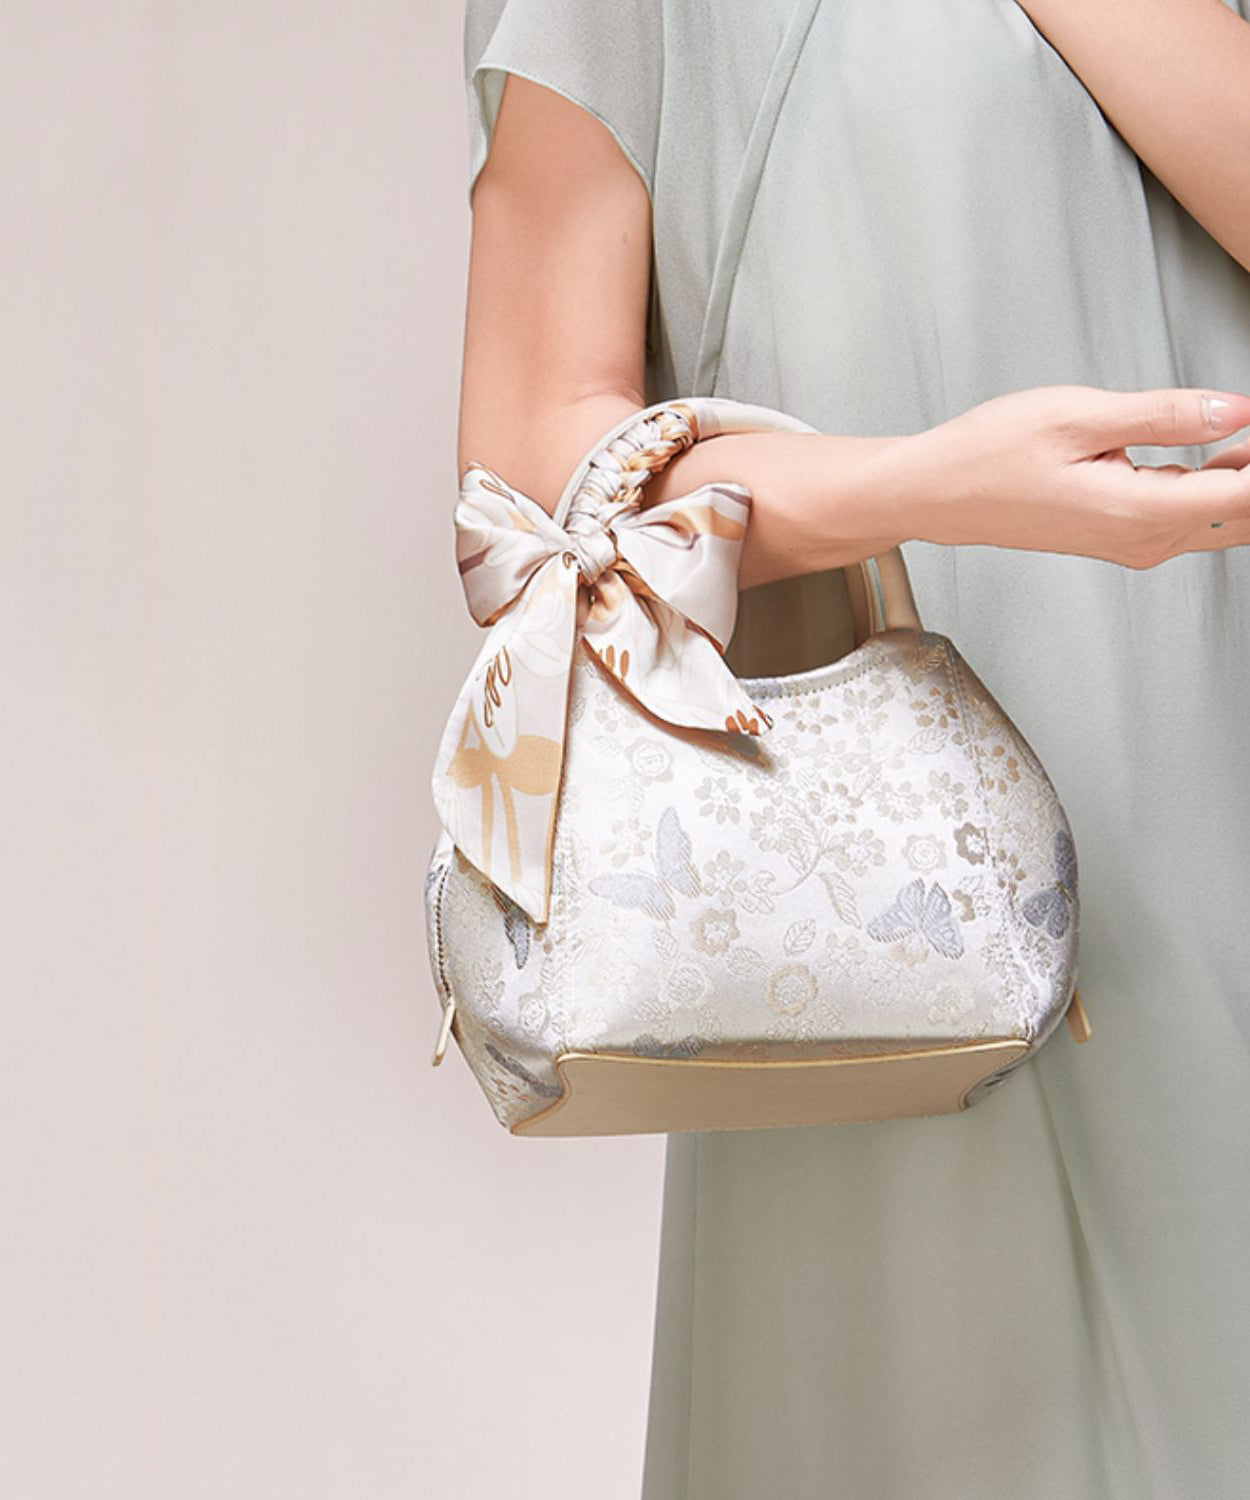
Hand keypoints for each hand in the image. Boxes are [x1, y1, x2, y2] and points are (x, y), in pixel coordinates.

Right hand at [888, 385, 1249, 566]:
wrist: (936, 493)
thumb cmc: (988, 455)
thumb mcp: (1080, 415)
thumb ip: (1166, 414)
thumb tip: (1237, 409)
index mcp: (1140, 512)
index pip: (1246, 494)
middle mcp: (1143, 539)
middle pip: (1244, 516)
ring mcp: (1134, 542)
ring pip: (1223, 517)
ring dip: (1243, 478)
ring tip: (1245, 433)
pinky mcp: (1122, 535)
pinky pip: (1192, 515)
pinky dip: (1220, 484)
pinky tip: (1226, 448)